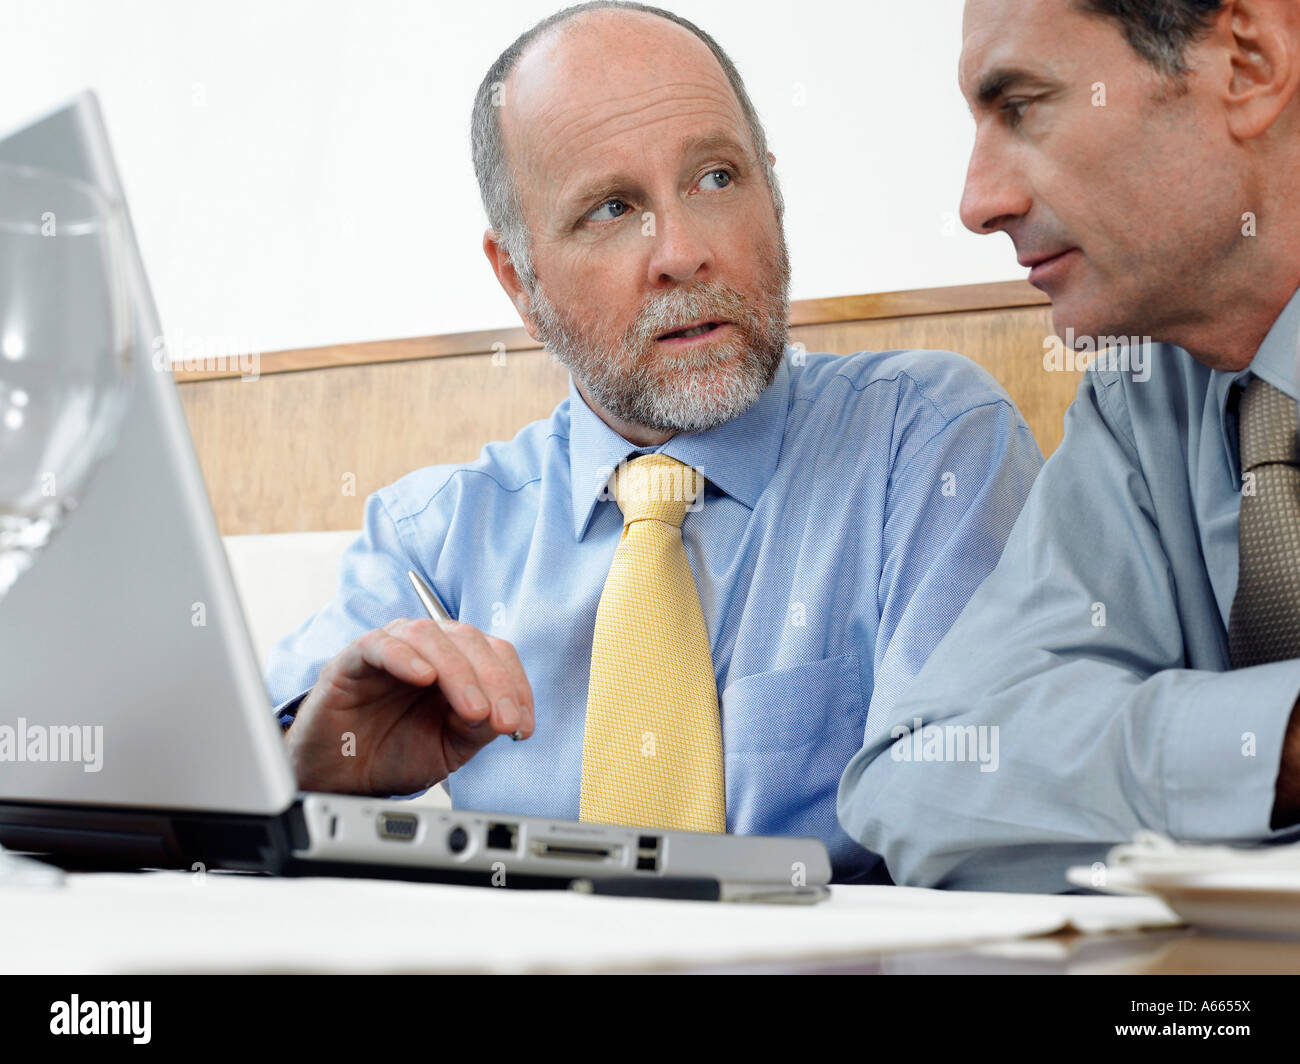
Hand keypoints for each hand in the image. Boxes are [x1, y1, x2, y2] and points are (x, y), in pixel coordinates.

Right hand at [284, 617, 534, 795]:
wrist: (341, 779)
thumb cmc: (392, 755)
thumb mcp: (449, 748)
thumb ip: (477, 728)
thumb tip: (505, 714)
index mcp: (456, 665)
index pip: (496, 654)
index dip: (515, 685)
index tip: (522, 725)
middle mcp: (427, 650)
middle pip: (469, 640)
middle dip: (494, 680)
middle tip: (501, 720)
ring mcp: (390, 649)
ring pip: (430, 635)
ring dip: (459, 671)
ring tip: (471, 709)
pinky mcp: (353, 659)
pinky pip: (380, 643)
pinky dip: (406, 657)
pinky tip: (424, 678)